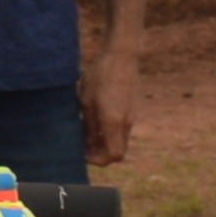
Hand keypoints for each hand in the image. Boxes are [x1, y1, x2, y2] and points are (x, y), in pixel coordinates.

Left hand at [82, 44, 137, 169]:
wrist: (122, 55)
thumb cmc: (100, 76)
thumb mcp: (86, 102)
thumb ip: (88, 127)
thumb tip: (87, 146)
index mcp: (115, 122)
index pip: (114, 156)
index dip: (98, 160)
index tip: (83, 153)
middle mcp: (127, 123)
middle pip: (118, 151)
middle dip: (100, 153)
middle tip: (83, 145)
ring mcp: (132, 116)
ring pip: (120, 140)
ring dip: (105, 142)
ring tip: (87, 131)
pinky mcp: (132, 109)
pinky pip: (122, 129)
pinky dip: (110, 132)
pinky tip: (96, 119)